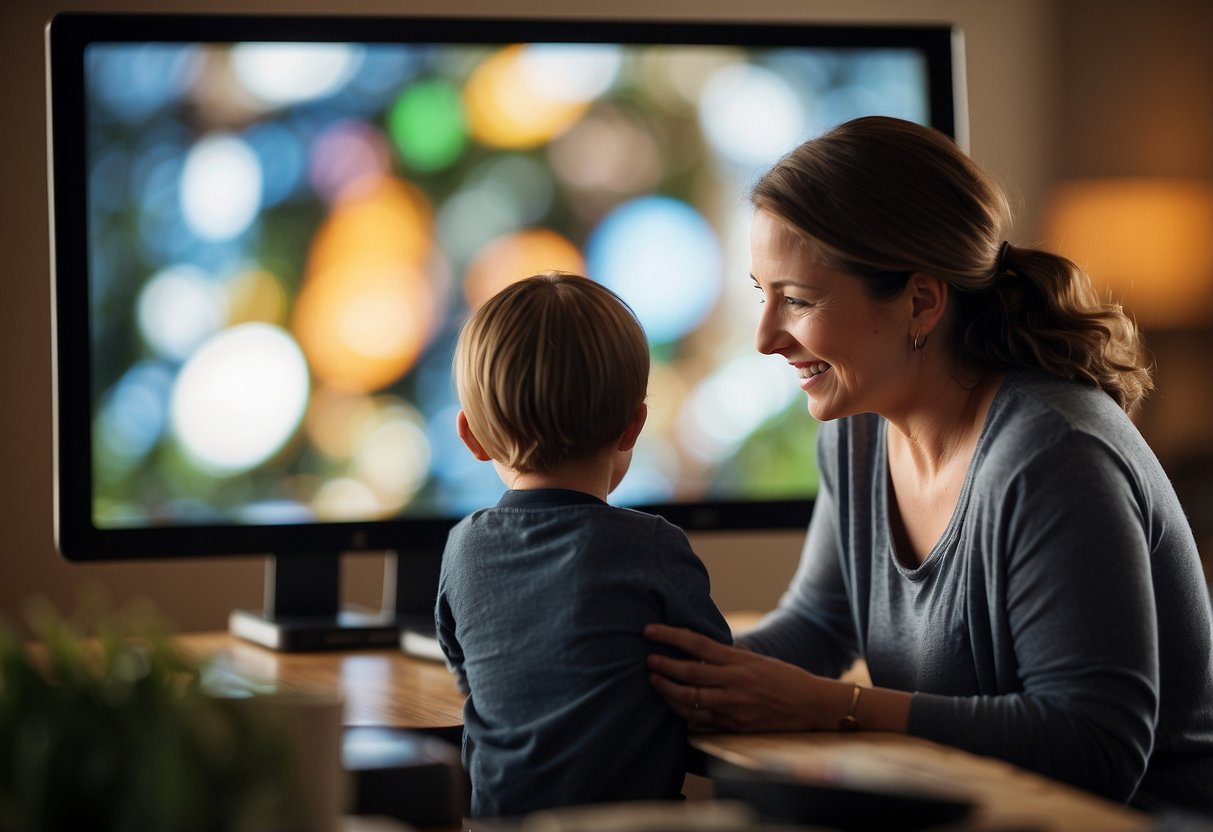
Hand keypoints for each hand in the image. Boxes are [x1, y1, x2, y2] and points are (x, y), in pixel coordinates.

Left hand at [645, 622, 834, 732]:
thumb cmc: (783, 677)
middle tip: (648, 660)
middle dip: (664, 666)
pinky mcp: (735, 725)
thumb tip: (701, 647)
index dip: (670, 635)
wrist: (811, 704)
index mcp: (739, 660)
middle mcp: (734, 682)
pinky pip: (701, 721)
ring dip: (667, 690)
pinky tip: (673, 707)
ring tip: (654, 682)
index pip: (697, 643)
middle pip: (689, 672)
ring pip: (690, 699)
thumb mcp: (756, 659)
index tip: (649, 630)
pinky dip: (684, 714)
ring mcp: (734, 706)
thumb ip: (728, 656)